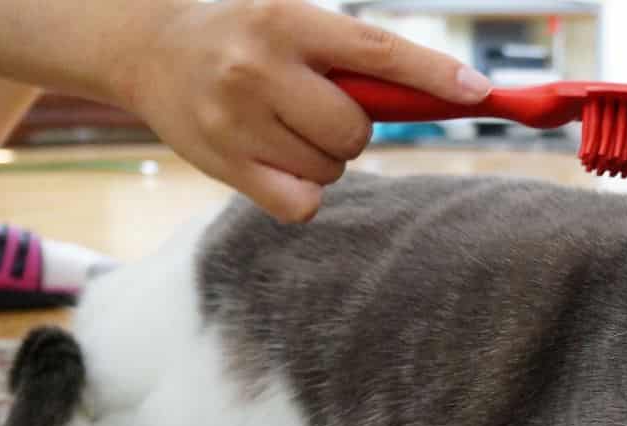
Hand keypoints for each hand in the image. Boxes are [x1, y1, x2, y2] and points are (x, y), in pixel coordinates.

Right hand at [117, 0, 490, 222]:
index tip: (478, 91)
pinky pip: (302, 203)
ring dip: (324, 157)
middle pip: (356, 130)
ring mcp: (237, 120)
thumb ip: (353, 58)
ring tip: (284, 126)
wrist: (148, 47)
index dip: (433, 76)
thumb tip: (439, 94)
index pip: (378, 53)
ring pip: (331, 169)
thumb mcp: (294, 21)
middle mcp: (260, 69)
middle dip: (353, 129)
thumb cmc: (244, 35)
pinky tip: (276, 161)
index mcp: (289, 22)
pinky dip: (303, 191)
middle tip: (318, 109)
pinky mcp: (223, 164)